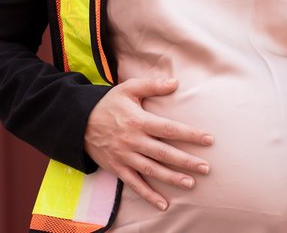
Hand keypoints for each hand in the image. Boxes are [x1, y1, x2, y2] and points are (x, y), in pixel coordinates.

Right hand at [84, 77, 213, 210]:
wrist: (78, 122)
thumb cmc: (107, 104)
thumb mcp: (128, 89)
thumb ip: (152, 85)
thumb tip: (175, 82)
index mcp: (139, 121)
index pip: (169, 129)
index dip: (189, 134)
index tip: (208, 139)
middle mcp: (133, 141)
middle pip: (164, 152)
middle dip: (186, 161)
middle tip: (205, 168)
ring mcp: (125, 156)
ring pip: (152, 170)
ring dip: (172, 178)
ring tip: (190, 183)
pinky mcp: (118, 168)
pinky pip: (135, 184)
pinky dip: (149, 195)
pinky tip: (163, 204)